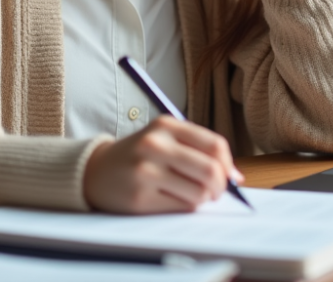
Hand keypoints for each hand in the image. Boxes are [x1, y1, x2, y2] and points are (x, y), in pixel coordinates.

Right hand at [82, 115, 244, 213]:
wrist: (96, 171)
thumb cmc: (140, 155)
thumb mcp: (164, 138)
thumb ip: (198, 149)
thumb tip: (236, 177)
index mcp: (165, 125)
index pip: (215, 145)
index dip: (229, 164)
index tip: (231, 176)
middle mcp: (155, 145)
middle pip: (211, 170)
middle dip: (220, 186)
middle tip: (216, 192)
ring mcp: (146, 172)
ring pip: (199, 193)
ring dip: (203, 199)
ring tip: (193, 195)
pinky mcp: (140, 198)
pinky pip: (181, 207)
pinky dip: (186, 206)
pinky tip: (174, 199)